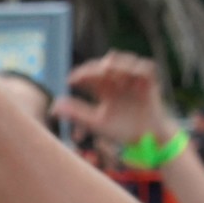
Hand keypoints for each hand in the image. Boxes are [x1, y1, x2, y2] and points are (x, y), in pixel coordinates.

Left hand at [58, 52, 179, 146]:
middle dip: (96, 67)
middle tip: (87, 73)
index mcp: (104, 89)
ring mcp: (133, 80)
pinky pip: (145, 69)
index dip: (80, 75)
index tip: (70, 80)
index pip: (90, 76)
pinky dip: (137, 67)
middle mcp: (118, 81)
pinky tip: (129, 71)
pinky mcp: (149, 82)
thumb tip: (54, 106)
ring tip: (106, 67)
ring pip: (124, 63)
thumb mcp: (97, 122)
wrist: (146, 139)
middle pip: (105, 66)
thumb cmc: (122, 131)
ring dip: (116, 63)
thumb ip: (77, 113)